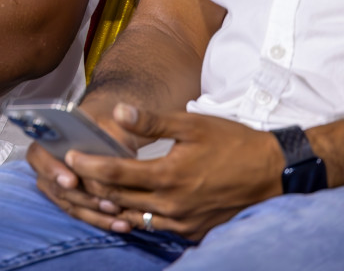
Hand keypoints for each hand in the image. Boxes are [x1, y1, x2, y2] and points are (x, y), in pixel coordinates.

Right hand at [28, 98, 141, 228]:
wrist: (110, 134)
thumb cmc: (106, 125)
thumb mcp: (110, 121)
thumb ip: (111, 130)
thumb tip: (114, 139)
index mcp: (47, 139)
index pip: (38, 155)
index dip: (52, 169)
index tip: (72, 180)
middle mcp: (47, 163)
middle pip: (55, 186)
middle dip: (81, 197)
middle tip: (105, 203)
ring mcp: (57, 185)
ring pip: (69, 204)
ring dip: (93, 212)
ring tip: (117, 213)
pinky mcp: (71, 200)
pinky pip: (81, 214)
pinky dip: (100, 220)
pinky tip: (121, 224)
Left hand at [62, 104, 282, 239]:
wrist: (274, 173)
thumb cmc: (233, 143)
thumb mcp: (192, 125)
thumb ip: (152, 121)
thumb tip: (118, 112)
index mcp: (168, 176)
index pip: (115, 174)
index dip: (88, 165)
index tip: (68, 156)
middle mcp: (173, 205)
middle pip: (118, 200)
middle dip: (92, 187)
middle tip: (70, 173)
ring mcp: (184, 222)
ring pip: (133, 218)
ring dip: (111, 206)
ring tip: (91, 190)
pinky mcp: (194, 231)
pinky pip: (155, 227)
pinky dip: (136, 217)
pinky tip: (126, 206)